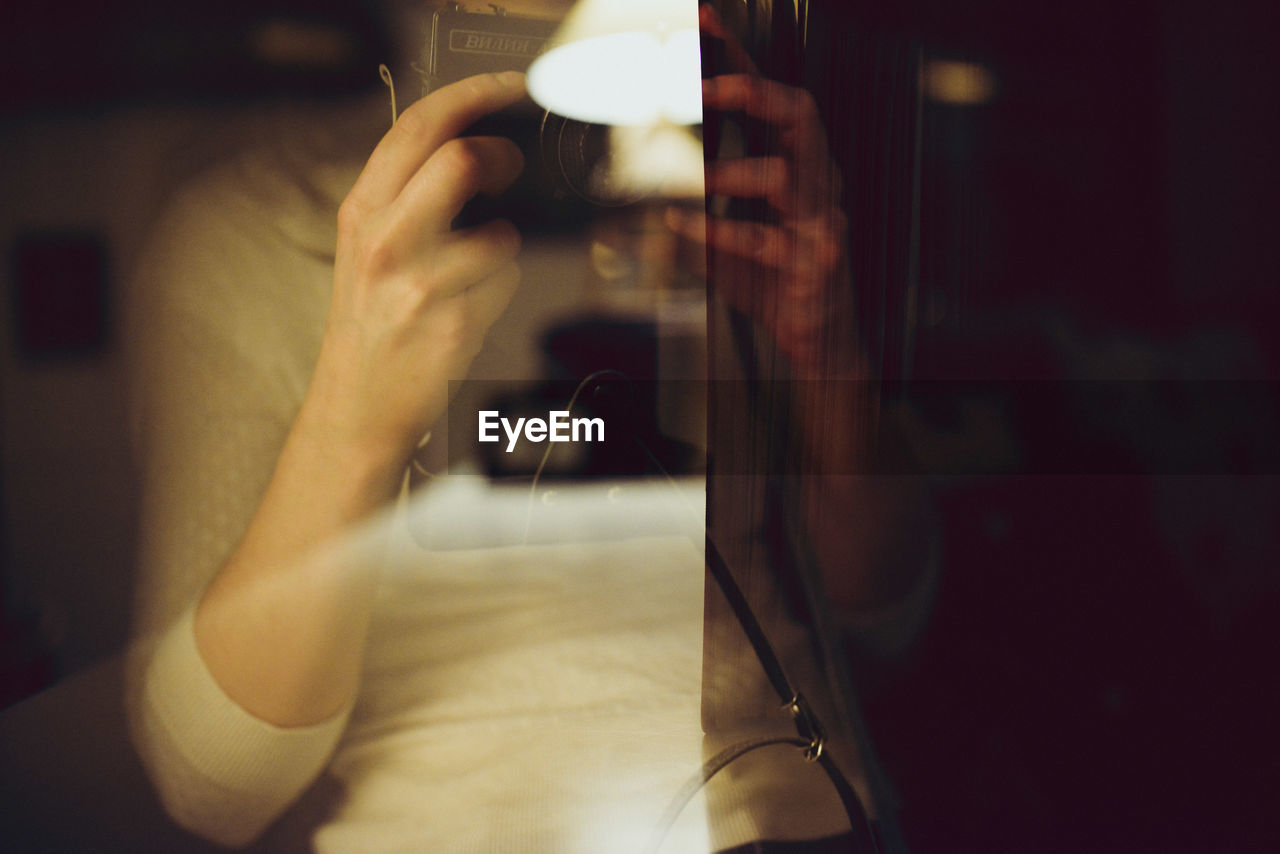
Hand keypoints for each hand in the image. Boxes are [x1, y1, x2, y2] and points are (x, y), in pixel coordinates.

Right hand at [305, 71, 527, 470]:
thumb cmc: (371, 325)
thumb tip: (472, 147)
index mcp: (362, 213)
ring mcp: (420, 284)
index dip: (472, 95)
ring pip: (500, 234)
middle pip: (461, 160)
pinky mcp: (454, 324)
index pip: (419, 128)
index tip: (509, 87)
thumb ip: (407, 196)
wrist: (356, 407)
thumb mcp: (366, 248)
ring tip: (472, 274)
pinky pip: (507, 284)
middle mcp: (386, 241)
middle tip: (510, 166)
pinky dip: (501, 290)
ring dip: (503, 248)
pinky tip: (470, 309)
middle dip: (502, 157)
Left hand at [665, 5, 852, 376]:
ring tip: (701, 179)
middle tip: (708, 87)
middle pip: (800, 115)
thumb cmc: (775, 278)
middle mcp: (818, 182)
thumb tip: (641, 188)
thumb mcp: (731, 234)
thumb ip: (697, 206)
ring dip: (737, 172)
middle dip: (754, 93)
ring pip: (789, 175)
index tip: (704, 22)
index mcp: (799, 164)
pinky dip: (721, 236)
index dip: (740, 57)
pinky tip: (684, 229)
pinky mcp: (816, 262)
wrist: (816, 338)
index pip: (773, 97)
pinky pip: (768, 241)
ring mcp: (821, 221)